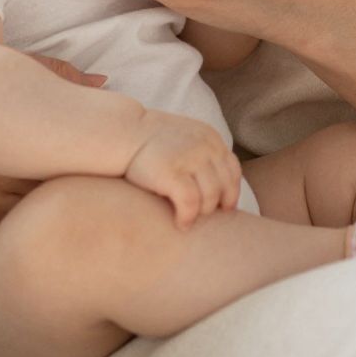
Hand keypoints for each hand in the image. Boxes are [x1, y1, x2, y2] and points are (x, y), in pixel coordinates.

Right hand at [0, 43, 105, 261]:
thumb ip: (54, 76)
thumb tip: (104, 82)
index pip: (70, 178)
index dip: (96, 172)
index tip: (115, 164)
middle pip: (50, 211)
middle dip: (75, 197)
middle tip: (99, 184)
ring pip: (22, 235)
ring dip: (42, 221)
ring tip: (66, 205)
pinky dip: (11, 237)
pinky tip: (28, 220)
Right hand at [123, 110, 241, 228]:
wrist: (122, 132)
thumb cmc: (150, 141)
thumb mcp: (185, 138)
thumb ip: (202, 153)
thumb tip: (215, 182)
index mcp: (210, 138)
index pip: (233, 170)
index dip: (231, 192)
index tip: (223, 208)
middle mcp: (205, 147)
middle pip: (225, 185)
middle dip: (217, 205)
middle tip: (204, 217)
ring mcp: (190, 159)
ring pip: (211, 196)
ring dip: (202, 213)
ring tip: (189, 219)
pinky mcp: (172, 173)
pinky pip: (191, 204)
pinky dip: (188, 217)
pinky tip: (181, 224)